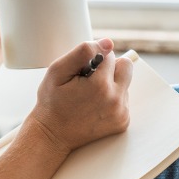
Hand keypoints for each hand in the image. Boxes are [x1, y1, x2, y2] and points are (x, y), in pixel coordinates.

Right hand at [26, 38, 133, 154]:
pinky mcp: (123, 122)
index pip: (109, 55)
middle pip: (126, 66)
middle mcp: (116, 100)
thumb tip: (108, 43)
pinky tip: (95, 107)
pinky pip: (124, 100)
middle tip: (90, 81)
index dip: (93, 60)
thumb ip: (83, 52)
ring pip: (124, 83)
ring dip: (110, 85)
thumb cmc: (52, 103)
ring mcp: (121, 113)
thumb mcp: (58, 71)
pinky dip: (112, 100)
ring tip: (89, 97)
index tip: (81, 72)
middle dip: (109, 69)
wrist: (52, 135)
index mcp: (101, 85)